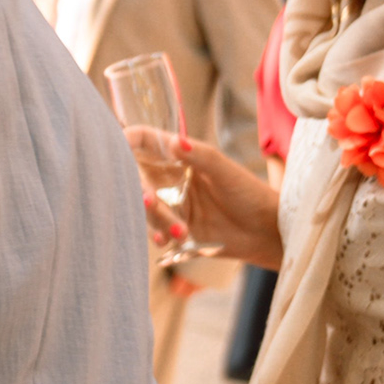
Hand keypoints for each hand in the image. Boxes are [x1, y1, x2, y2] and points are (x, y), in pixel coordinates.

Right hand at [131, 129, 282, 270]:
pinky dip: (157, 234)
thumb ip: (198, 156)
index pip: (142, 141)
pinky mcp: (173, 226)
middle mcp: (169, 177)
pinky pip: (153, 229)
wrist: (267, 233)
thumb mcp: (225, 172)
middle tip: (148, 202)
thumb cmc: (250, 194)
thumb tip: (173, 141)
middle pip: (135, 176)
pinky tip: (169, 241)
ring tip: (179, 232)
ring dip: (156, 218)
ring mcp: (170, 203)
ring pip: (143, 206)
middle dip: (138, 190)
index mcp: (179, 156)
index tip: (116, 150)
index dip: (125, 141)